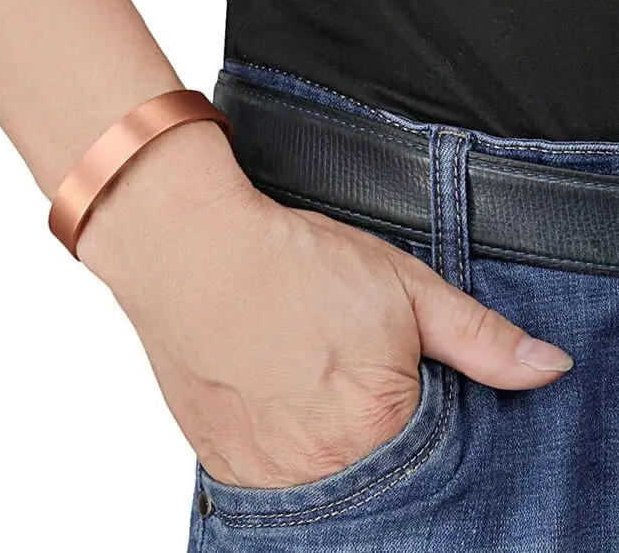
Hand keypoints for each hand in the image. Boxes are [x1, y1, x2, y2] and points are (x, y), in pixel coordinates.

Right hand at [77, 122, 572, 487]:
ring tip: (307, 382)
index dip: (420, 416)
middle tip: (341, 374)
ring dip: (324, 446)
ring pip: (319, 485)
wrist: (188, 249)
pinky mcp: (218, 461)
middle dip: (371, 436)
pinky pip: (267, 479)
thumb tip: (546, 366)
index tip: (397, 382)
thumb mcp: (401, 285)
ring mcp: (262, 473)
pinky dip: (280, 448)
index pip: (435, 464)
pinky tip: (274, 395)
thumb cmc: (289, 261)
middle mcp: (319, 469)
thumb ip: (480, 338)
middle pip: (373, 480)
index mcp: (378, 431)